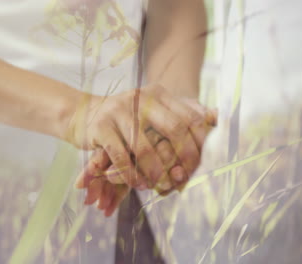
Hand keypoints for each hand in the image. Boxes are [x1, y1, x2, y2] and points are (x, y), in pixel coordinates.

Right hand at [76, 101, 216, 215]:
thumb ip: (181, 113)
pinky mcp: (101, 127)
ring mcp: (119, 111)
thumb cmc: (126, 118)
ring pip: (144, 148)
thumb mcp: (152, 110)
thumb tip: (218, 117)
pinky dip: (131, 175)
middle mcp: (141, 98)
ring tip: (158, 185)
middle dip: (183, 158)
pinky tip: (137, 183)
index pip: (189, 117)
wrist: (84, 113)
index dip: (199, 144)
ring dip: (154, 172)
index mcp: (158, 94)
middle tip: (183, 177)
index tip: (199, 164)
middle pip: (173, 129)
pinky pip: (120, 157)